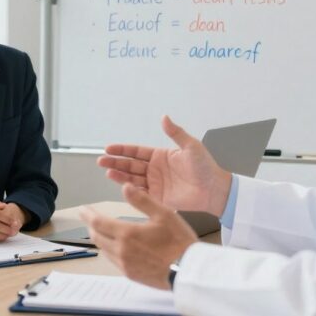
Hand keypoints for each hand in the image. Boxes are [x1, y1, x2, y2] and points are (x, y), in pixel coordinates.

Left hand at [80, 183, 197, 289]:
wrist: (190, 271)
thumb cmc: (179, 242)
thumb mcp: (163, 214)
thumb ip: (142, 200)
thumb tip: (125, 186)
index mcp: (127, 234)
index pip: (98, 223)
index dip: (88, 215)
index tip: (82, 209)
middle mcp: (122, 251)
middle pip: (97, 237)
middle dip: (91, 226)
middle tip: (89, 218)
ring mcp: (125, 265)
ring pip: (104, 250)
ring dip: (99, 238)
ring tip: (100, 230)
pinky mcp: (132, 275)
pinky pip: (113, 261)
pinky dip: (109, 250)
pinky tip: (115, 246)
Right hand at [98, 115, 231, 215]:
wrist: (214, 189)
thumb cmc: (205, 167)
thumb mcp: (191, 146)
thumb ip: (176, 133)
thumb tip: (164, 117)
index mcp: (160, 155)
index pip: (136, 151)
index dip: (122, 150)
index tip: (108, 148)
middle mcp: (155, 169)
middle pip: (130, 165)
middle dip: (115, 162)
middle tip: (101, 161)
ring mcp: (155, 184)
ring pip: (132, 179)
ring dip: (120, 176)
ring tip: (108, 172)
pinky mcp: (158, 198)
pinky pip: (141, 194)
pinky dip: (131, 191)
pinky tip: (122, 187)